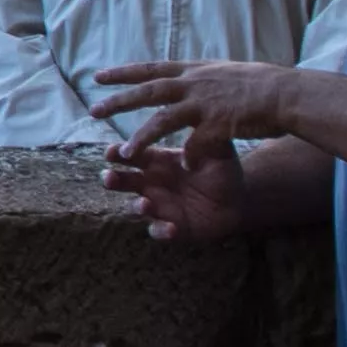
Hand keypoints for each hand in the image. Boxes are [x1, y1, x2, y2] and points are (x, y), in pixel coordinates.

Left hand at [101, 55, 293, 146]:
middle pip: (148, 92)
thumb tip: (184, 76)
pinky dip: (188, 155)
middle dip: (119, 101)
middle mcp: (195, 85)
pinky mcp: (220, 124)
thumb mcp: (223, 72)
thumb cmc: (259, 85)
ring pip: (164, 121)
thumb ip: (200, 78)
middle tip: (93, 110)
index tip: (98, 76)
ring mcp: (206, 104)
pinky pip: (197, 144)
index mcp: (194, 72)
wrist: (286, 93)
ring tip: (125, 153)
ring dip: (142, 138)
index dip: (123, 73)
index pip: (150, 69)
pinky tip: (181, 167)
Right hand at [104, 130, 256, 246]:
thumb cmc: (222, 170)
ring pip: (136, 206)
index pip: (132, 154)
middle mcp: (152, 183)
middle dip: (113, 179)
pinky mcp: (171, 227)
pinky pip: (159, 231)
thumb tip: (194, 115)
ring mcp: (159, 206)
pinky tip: (171, 228)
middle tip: (109, 178)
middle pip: (123, 180)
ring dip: (137, 206)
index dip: (119, 153)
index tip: (112, 152)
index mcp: (158, 161)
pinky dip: (161, 231)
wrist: (238, 201)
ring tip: (145, 204)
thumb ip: (205, 136)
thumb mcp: (217, 150)